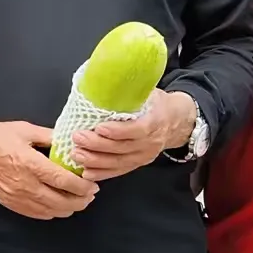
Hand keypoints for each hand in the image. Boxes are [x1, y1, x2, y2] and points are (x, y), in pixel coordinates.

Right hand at [0, 121, 99, 219]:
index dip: (84, 186)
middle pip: (63, 202)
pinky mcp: (11, 204)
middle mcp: (26, 185)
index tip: (93, 184)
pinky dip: (52, 212)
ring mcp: (18, 197)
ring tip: (77, 199)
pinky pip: (38, 214)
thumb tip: (71, 141)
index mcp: (31, 164)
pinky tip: (57, 205)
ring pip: (52, 211)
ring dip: (69, 208)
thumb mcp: (24, 129)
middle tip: (90, 193)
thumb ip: (50, 136)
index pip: (65, 182)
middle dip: (82, 200)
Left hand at [69, 90, 196, 179]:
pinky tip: (86, 172)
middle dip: (98, 145)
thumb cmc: (157, 103)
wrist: (177, 121)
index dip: (118, 131)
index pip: (137, 130)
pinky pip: (120, 171)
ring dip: (96, 161)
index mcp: (155, 121)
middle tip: (77, 138)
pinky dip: (103, 173)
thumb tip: (101, 80)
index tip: (98, 128)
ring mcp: (145, 155)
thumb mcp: (148, 92)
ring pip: (120, 162)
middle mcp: (151, 142)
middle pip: (123, 148)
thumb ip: (129, 91)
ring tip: (76, 154)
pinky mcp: (139, 163)